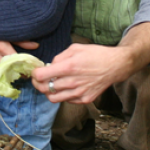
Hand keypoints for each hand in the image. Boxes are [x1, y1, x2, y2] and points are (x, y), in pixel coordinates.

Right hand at [0, 20, 38, 72]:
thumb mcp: (3, 32)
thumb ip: (20, 40)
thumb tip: (36, 46)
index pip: (16, 59)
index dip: (25, 64)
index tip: (32, 66)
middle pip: (10, 69)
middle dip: (19, 71)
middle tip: (27, 72)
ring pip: (2, 74)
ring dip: (10, 74)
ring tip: (19, 73)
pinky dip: (0, 74)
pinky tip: (6, 72)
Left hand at [31, 23, 149, 103]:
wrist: (115, 65)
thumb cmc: (96, 54)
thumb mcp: (76, 48)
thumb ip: (59, 57)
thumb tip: (50, 66)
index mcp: (69, 66)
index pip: (41, 76)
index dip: (34, 74)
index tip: (35, 72)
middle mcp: (73, 81)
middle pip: (44, 89)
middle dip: (38, 84)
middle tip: (39, 80)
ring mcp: (79, 92)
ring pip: (53, 98)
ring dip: (48, 92)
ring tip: (51, 85)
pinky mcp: (85, 99)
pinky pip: (66, 100)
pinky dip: (62, 95)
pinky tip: (66, 87)